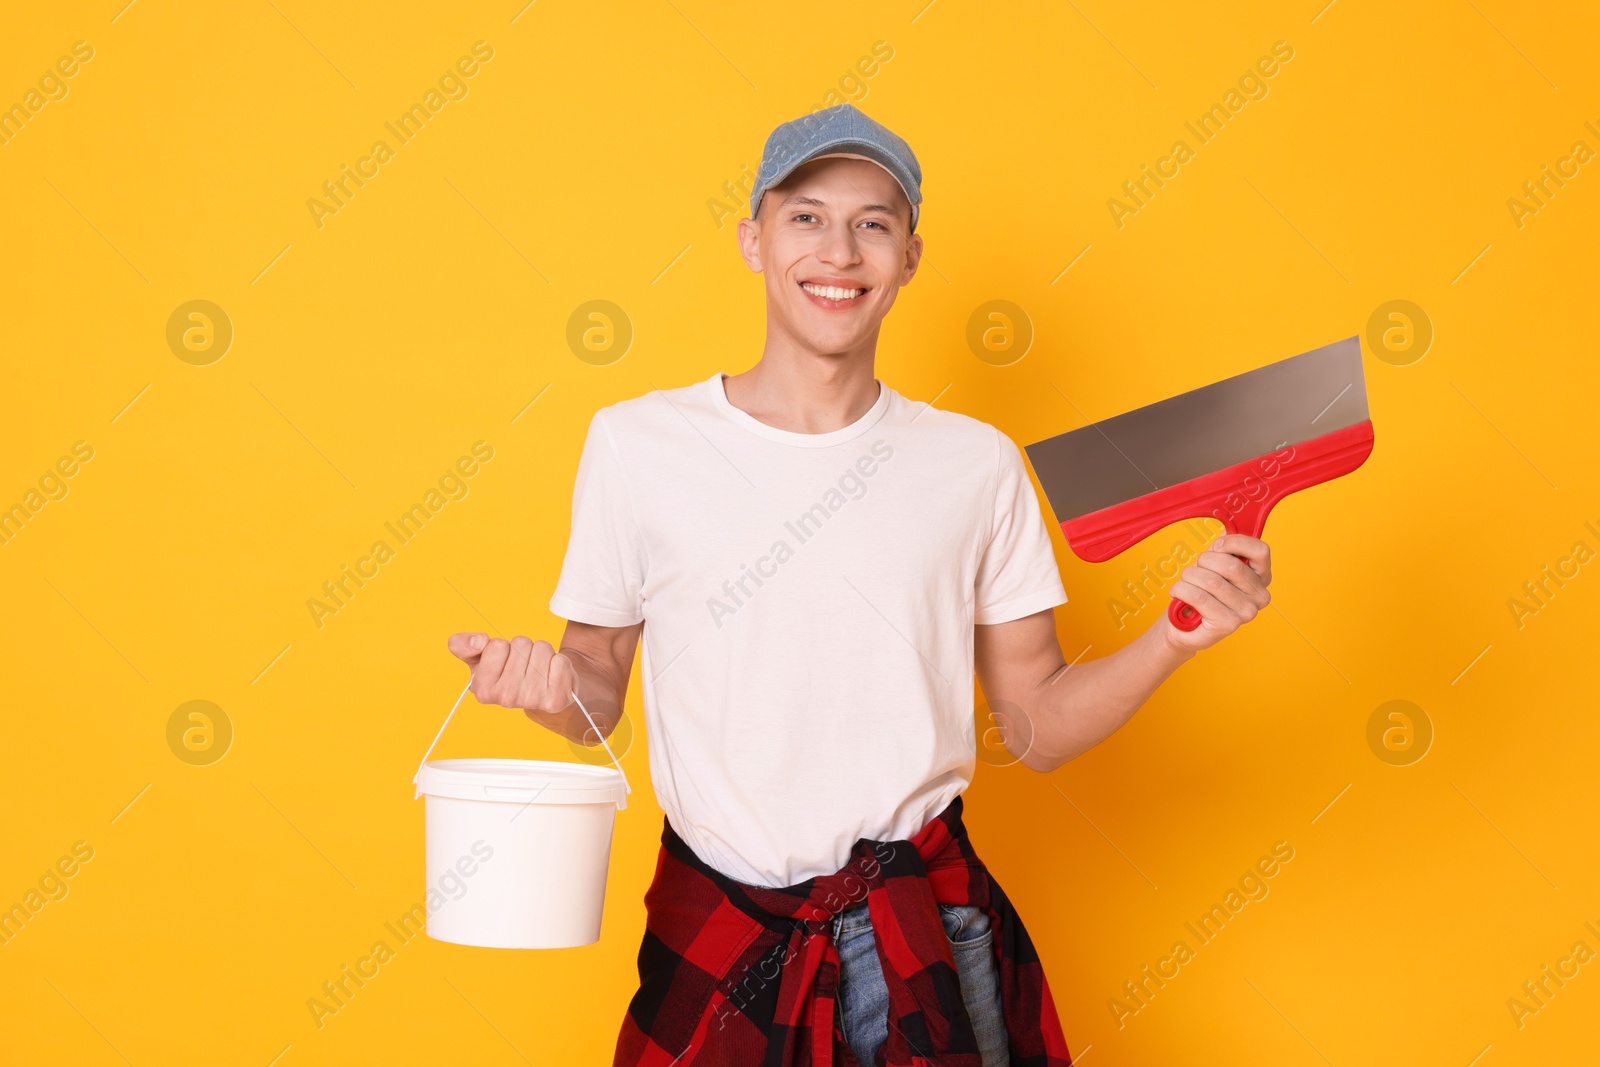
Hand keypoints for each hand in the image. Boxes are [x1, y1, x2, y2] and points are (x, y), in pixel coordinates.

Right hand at [446, 632, 575, 715]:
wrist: (544, 689)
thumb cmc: (510, 671)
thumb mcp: (480, 658)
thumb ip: (463, 645)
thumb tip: (478, 640)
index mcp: (483, 689)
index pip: (497, 645)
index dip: (503, 647)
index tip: (504, 661)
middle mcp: (506, 698)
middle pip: (521, 644)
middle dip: (524, 648)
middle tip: (524, 665)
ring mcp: (531, 700)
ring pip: (541, 648)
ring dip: (541, 653)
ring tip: (538, 669)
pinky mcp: (555, 699)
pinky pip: (560, 661)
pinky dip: (559, 662)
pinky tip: (552, 675)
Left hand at [1161, 534, 1271, 654]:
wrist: (1181, 625)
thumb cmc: (1199, 591)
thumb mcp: (1213, 564)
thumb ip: (1225, 546)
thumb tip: (1228, 528)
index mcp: (1261, 578)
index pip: (1260, 550)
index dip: (1234, 543)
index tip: (1217, 547)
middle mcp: (1260, 597)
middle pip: (1230, 565)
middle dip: (1203, 562)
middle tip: (1195, 571)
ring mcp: (1246, 613)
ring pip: (1211, 580)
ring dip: (1189, 577)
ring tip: (1185, 584)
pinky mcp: (1228, 625)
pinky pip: (1198, 596)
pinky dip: (1181, 591)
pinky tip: (1179, 594)